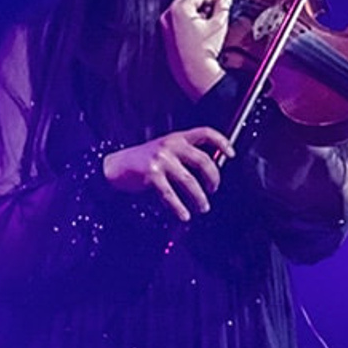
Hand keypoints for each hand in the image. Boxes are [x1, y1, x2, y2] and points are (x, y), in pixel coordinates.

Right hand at [103, 127, 235, 221]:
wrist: (115, 166)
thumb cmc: (143, 161)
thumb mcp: (166, 150)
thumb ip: (186, 156)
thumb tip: (210, 172)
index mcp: (177, 137)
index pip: (205, 132)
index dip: (222, 142)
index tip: (232, 154)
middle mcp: (170, 146)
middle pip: (203, 161)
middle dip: (214, 178)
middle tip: (214, 189)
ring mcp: (161, 160)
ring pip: (190, 181)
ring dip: (200, 197)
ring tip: (203, 206)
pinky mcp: (152, 175)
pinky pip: (171, 195)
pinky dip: (180, 207)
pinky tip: (185, 215)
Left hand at [160, 0, 231, 99]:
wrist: (195, 73)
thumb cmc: (202, 52)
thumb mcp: (218, 25)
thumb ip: (223, 7)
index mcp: (179, 9)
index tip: (221, 1)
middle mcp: (168, 16)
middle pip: (188, 0)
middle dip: (203, 3)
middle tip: (216, 9)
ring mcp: (165, 27)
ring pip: (182, 11)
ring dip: (195, 12)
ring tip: (209, 22)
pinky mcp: (167, 37)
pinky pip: (177, 22)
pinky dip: (188, 22)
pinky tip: (200, 31)